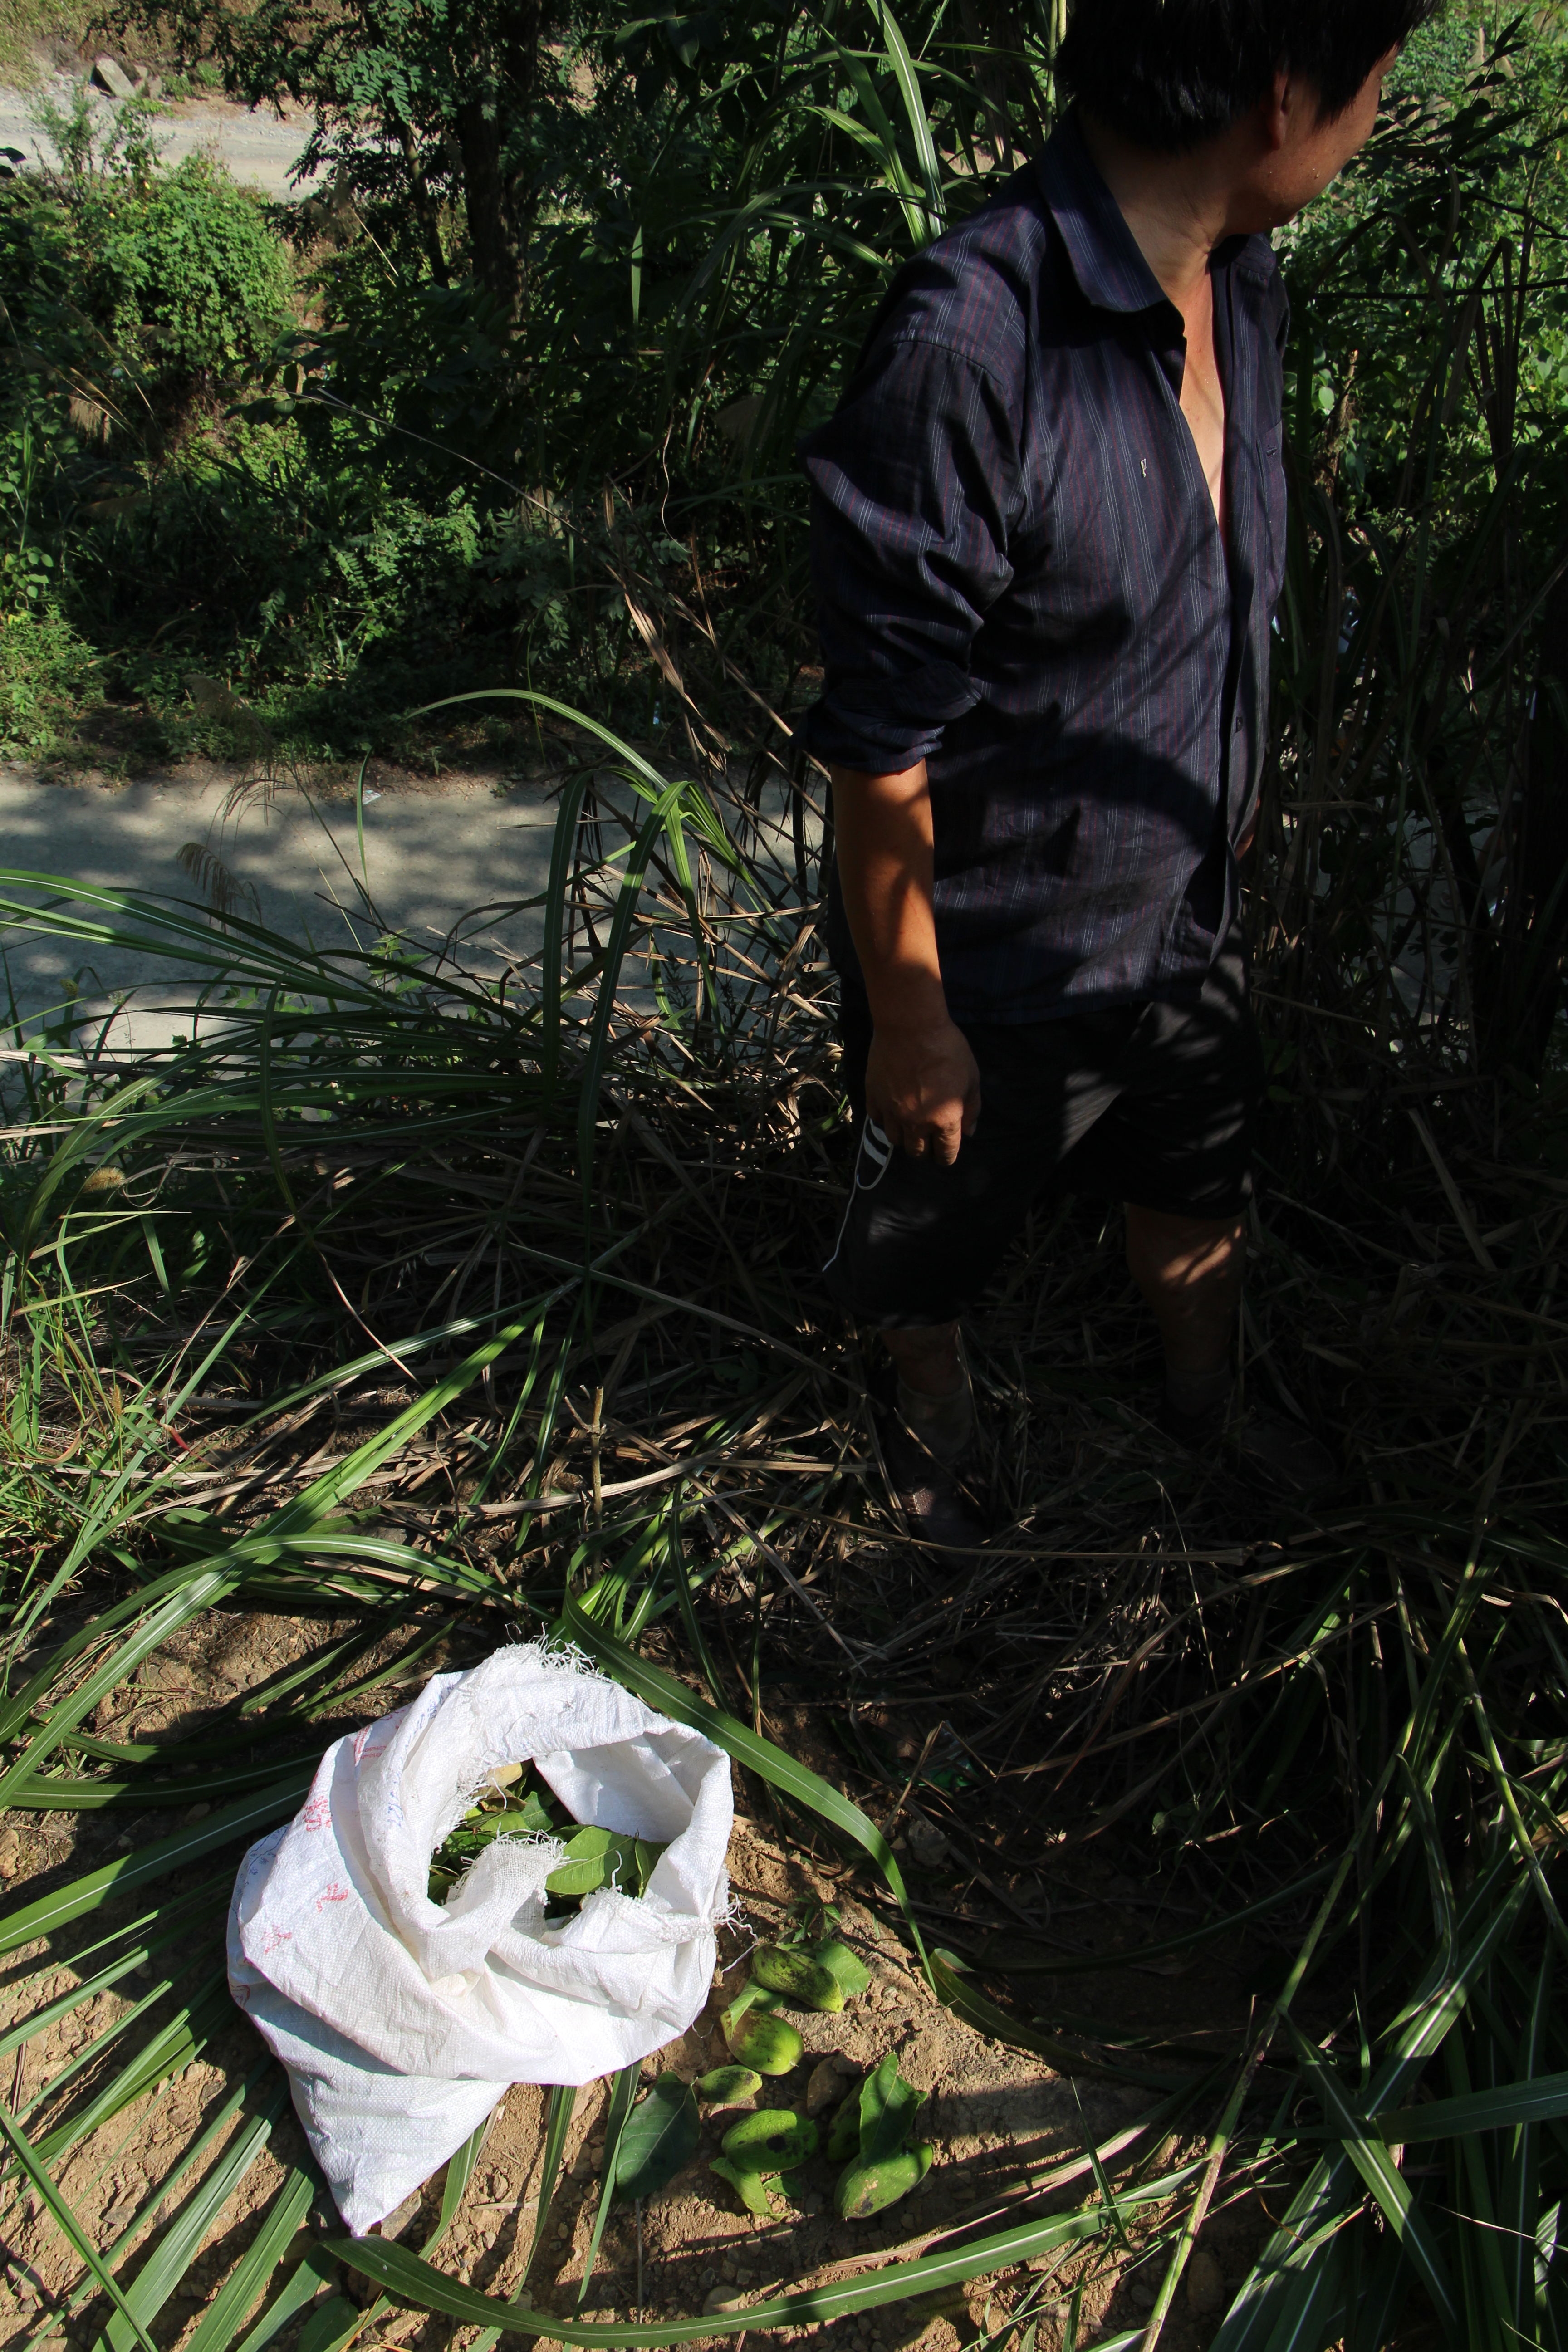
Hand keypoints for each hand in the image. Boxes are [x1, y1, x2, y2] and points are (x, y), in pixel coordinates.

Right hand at [865, 1016, 981, 1165]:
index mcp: (944, 1120)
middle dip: (926, 1150)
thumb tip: (968, 1131)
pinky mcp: (873, 1098)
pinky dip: (887, 1120)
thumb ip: (972, 1109)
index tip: (947, 1152)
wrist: (910, 1026)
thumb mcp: (972, 1078)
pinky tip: (893, 1109)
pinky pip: (878, 1120)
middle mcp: (916, 1123)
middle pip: (918, 1152)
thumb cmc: (948, 1049)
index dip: (947, 1156)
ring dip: (905, 1137)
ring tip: (910, 1126)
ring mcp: (892, 1112)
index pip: (946, 1154)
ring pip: (896, 1140)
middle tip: (929, 1138)